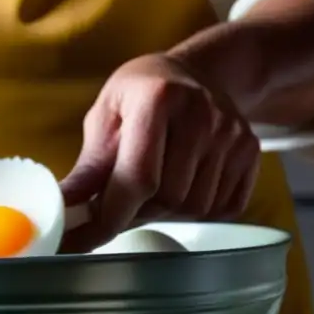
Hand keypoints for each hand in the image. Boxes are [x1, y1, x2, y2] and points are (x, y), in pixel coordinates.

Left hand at [60, 53, 259, 251]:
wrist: (196, 72)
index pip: (138, 178)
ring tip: (155, 184)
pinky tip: (184, 182)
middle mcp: (203, 114)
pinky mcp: (251, 151)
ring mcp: (232, 134)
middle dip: (137, 210)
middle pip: (167, 199)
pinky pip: (224, 207)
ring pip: (195, 208)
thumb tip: (61, 208)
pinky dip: (198, 208)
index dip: (109, 217)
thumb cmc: (141, 95)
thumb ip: (89, 167)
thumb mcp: (106, 117)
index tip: (83, 241)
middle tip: (122, 199)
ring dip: (167, 211)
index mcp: (159, 98)